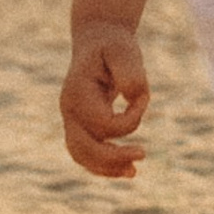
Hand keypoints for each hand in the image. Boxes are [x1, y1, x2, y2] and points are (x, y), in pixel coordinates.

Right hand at [60, 24, 151, 176]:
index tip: (144, 98)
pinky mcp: (79, 126)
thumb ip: (130, 72)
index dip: (130, 118)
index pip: (104, 123)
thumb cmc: (113, 46)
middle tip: (143, 155)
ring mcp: (71, 119)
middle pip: (84, 147)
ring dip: (106, 167)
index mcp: (77, 92)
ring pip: (81, 155)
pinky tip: (126, 170)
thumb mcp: (124, 51)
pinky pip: (85, 154)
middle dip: (113, 157)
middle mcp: (69, 109)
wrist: (98, 41)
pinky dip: (103, 166)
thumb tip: (132, 96)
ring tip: (133, 172)